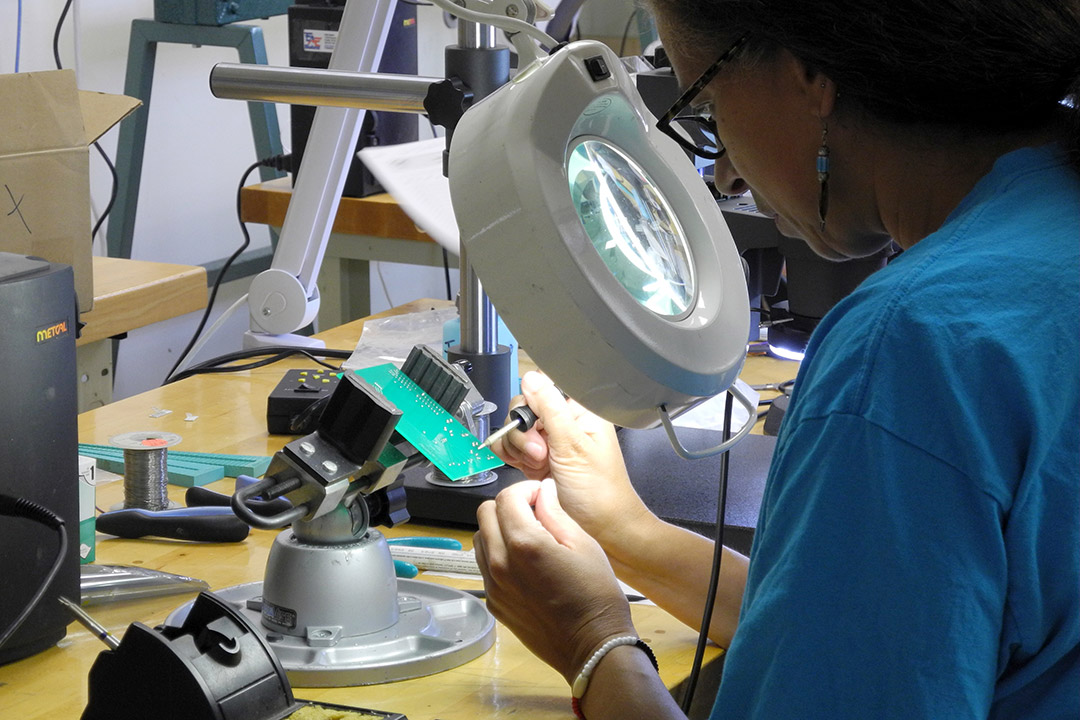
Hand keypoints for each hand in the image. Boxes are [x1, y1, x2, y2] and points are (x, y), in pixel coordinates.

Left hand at [473, 479, 634, 682]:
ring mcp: (493, 585)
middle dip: (508, 506)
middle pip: (485, 513)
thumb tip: (542, 491)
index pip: (506, 498)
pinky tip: (524, 565)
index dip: (525, 490)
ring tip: (528, 538)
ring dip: (499, 529)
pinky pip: (485, 566)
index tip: (541, 496)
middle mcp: (500, 563)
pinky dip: (498, 555)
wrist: (590, 646)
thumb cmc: (595, 594)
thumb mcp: (583, 544)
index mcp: (524, 543)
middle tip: (533, 513)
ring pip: (480, 539)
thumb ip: (555, 513)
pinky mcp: (494, 603)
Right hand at [488, 372, 651, 547]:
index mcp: (580, 411)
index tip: (538, 427)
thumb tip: (531, 378)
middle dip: (524, 433)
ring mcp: (548, 441)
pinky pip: (510, 448)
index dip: (533, 406)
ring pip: (513, 429)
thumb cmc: (601, 492)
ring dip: (518, 448)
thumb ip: (550, 409)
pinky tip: (525, 469)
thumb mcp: (574, 446)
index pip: (542, 388)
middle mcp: (563, 423)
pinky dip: (511, 457)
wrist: (601, 529)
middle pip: (523, 408)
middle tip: (541, 453)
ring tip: (538, 465)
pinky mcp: (535, 459)